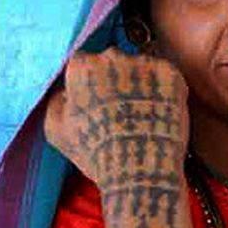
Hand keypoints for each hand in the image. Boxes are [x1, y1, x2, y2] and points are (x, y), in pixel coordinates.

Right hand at [44, 47, 188, 190]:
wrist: (139, 170)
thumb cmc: (95, 154)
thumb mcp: (56, 130)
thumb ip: (57, 100)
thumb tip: (66, 90)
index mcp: (81, 67)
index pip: (84, 65)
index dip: (91, 86)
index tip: (98, 103)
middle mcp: (112, 57)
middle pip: (113, 63)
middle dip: (117, 82)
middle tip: (122, 113)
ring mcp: (143, 64)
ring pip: (141, 69)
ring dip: (142, 86)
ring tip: (143, 117)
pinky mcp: (171, 75)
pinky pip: (166, 78)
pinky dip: (165, 93)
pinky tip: (159, 115)